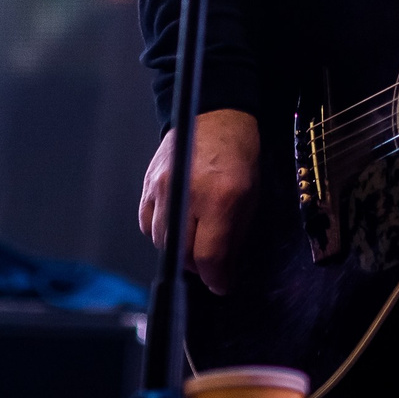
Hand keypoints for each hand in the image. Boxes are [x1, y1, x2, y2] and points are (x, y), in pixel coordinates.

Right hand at [137, 107, 259, 294]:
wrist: (214, 113)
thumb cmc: (238, 152)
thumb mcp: (251, 195)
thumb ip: (235, 236)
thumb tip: (224, 271)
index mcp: (221, 196)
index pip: (209, 257)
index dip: (217, 278)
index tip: (222, 284)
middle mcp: (187, 193)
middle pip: (182, 254)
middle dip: (198, 266)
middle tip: (212, 263)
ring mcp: (161, 188)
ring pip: (161, 243)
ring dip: (179, 249)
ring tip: (196, 239)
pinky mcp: (147, 184)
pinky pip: (147, 224)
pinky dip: (161, 232)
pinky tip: (177, 224)